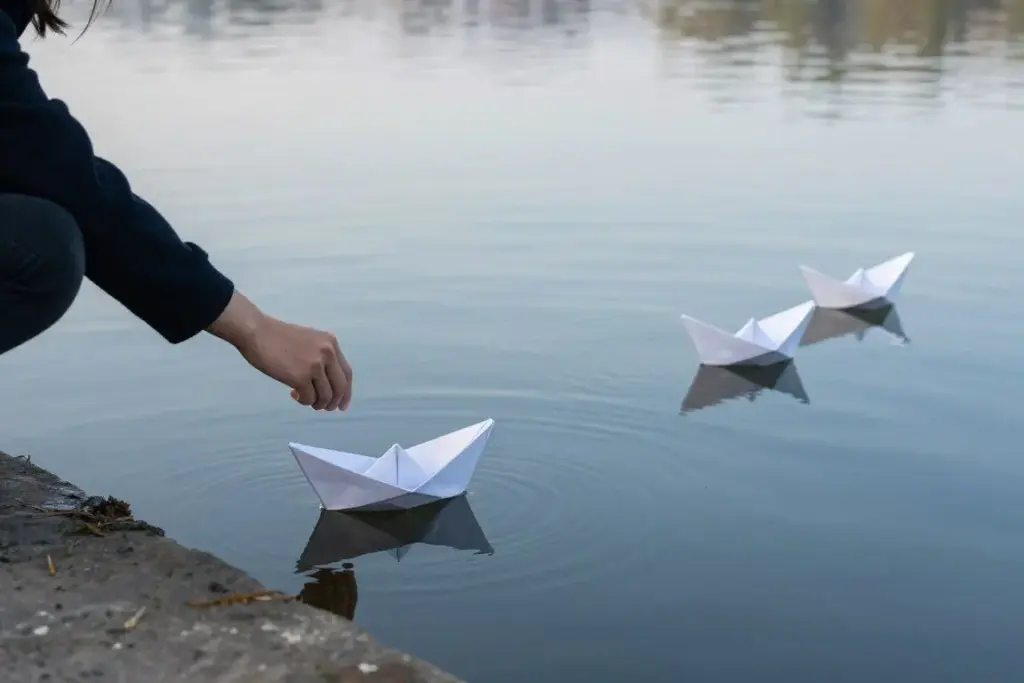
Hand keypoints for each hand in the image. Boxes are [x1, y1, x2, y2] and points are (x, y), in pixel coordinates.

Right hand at [207, 291, 352, 410]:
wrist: (256, 332)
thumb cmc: (277, 336)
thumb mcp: (309, 340)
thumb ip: (321, 356)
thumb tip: (326, 382)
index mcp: (331, 343)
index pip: (346, 373)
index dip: (346, 392)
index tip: (342, 405)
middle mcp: (327, 353)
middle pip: (340, 387)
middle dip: (333, 402)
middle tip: (324, 408)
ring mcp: (315, 365)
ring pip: (325, 396)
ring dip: (316, 403)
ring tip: (304, 399)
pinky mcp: (300, 377)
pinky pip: (309, 398)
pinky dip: (303, 401)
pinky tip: (293, 394)